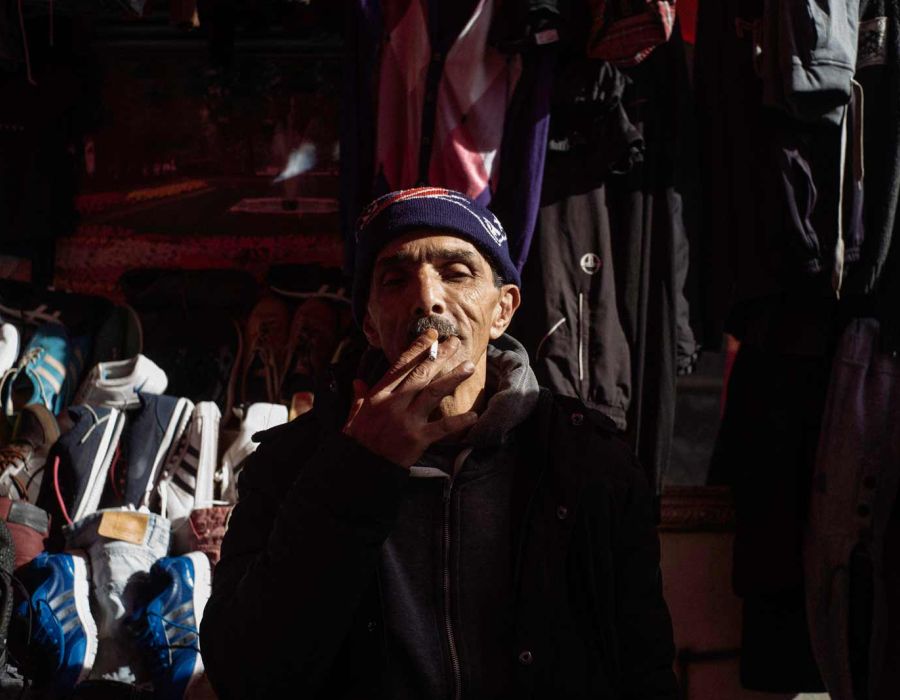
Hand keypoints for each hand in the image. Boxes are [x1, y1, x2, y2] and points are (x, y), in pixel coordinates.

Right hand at [342, 329, 477, 467]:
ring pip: (433, 392)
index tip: (432, 335)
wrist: (360, 468)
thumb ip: (358, 397)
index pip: (401, 365)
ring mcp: (407, 421)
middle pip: (421, 373)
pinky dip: (458, 422)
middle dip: (440, 355)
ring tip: (469, 367)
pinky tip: (473, 415)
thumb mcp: (353, 416)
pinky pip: (442, 427)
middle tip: (456, 343)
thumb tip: (358, 382)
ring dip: (453, 378)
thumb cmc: (357, 442)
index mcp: (379, 395)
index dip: (417, 348)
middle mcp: (394, 403)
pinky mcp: (417, 439)